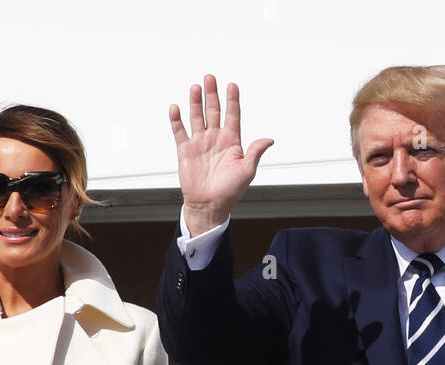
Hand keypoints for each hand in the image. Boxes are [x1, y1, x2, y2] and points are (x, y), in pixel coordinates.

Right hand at [169, 74, 273, 235]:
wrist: (209, 206)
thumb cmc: (230, 191)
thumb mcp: (247, 171)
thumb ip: (255, 152)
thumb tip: (269, 139)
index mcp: (231, 141)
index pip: (232, 115)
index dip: (232, 100)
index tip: (232, 85)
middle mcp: (215, 139)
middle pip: (213, 110)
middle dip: (212, 94)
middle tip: (210, 78)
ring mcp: (200, 143)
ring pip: (197, 117)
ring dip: (195, 102)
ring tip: (195, 87)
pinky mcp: (185, 151)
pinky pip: (180, 131)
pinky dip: (177, 120)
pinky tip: (176, 108)